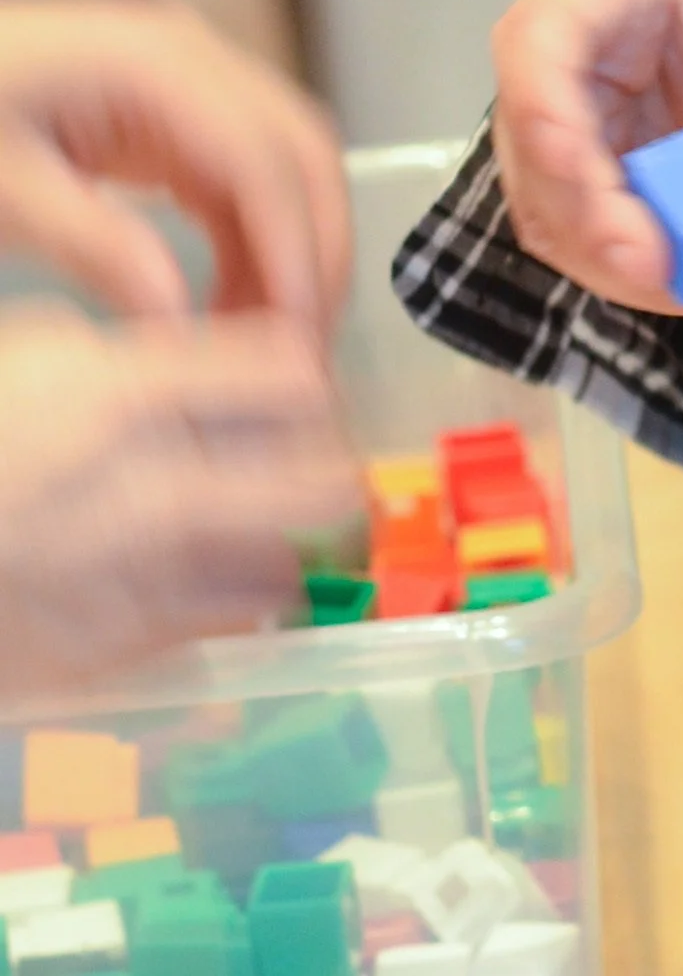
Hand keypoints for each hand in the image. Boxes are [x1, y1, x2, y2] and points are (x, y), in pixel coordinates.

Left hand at [0, 0, 347, 330]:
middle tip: (304, 341)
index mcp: (151, 60)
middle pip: (298, 148)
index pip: (261, 157)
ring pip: (280, 161)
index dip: (291, 246)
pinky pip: (236, 169)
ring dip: (287, 244)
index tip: (293, 331)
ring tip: (262, 334)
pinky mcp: (163, 105)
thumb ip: (92, 246)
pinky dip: (247, 233)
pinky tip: (226, 295)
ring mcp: (182, 75)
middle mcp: (188, 54)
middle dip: (315, 246)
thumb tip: (178, 317)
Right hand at [0, 304, 359, 698]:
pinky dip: (224, 608)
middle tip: (310, 464)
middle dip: (329, 469)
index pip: (295, 375)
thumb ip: (141, 353)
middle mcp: (141, 491)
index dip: (311, 379)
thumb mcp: (32, 346)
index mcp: (121, 396)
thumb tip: (233, 357)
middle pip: (321, 482)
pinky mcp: (100, 658)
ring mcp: (126, 584)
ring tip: (256, 527)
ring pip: (283, 572)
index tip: (298, 388)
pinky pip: (214, 633)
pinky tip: (189, 577)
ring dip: (287, 546)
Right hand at [491, 0, 682, 312]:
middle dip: (607, 229)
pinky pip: (578, 237)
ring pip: (551, 210)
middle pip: (539, 151)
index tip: (613, 201)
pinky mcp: (562, 180)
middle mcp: (547, 55)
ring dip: (623, 266)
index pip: (539, 47)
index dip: (556, 129)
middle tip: (682, 277)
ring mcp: (544, 121)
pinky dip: (635, 271)